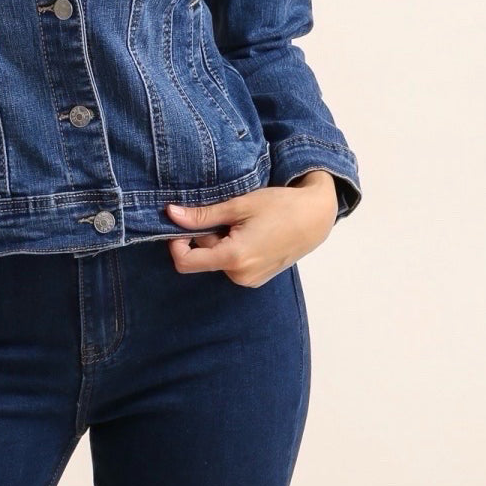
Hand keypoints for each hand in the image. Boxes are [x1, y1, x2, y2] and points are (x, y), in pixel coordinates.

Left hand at [163, 170, 338, 287]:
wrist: (315, 218)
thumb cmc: (280, 206)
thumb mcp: (238, 205)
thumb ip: (203, 215)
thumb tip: (171, 214)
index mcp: (234, 258)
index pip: (185, 262)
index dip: (176, 243)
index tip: (182, 223)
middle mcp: (240, 276)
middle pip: (202, 257)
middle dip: (204, 236)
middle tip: (224, 214)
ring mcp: (250, 280)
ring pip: (216, 259)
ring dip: (218, 241)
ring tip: (240, 222)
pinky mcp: (257, 278)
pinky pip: (231, 264)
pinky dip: (231, 247)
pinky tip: (249, 231)